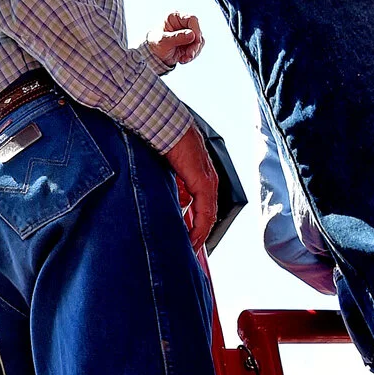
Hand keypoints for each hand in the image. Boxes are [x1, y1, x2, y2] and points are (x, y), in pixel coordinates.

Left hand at [146, 11, 203, 69]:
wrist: (153, 55)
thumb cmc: (155, 44)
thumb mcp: (163, 41)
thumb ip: (177, 37)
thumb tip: (192, 34)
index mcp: (175, 17)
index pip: (192, 19)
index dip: (196, 29)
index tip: (196, 41)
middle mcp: (183, 23)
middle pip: (198, 31)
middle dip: (195, 45)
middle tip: (189, 55)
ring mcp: (188, 33)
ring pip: (199, 41)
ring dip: (194, 52)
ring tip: (184, 59)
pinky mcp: (190, 43)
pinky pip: (197, 49)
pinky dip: (192, 55)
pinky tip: (183, 60)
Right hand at [161, 122, 218, 245]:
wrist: (164, 125)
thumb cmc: (164, 141)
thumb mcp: (170, 171)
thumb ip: (176, 186)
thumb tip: (177, 203)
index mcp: (200, 176)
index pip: (203, 207)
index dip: (198, 225)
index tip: (189, 240)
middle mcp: (208, 179)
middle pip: (208, 214)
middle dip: (199, 234)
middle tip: (190, 249)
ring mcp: (208, 181)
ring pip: (208, 216)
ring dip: (199, 233)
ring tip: (189, 246)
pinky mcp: (203, 182)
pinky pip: (205, 211)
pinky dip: (200, 227)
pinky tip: (192, 238)